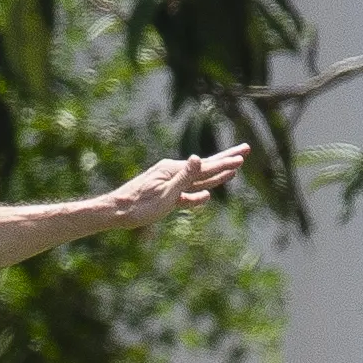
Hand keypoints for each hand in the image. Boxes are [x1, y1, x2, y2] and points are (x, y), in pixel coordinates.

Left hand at [105, 144, 250, 228]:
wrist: (116, 212)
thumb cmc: (139, 206)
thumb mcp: (165, 193)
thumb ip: (184, 177)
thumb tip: (200, 158)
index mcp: (174, 170)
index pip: (206, 167)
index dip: (226, 163)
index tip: (243, 157)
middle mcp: (173, 172)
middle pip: (205, 167)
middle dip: (226, 160)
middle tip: (245, 150)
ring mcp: (169, 183)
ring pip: (198, 179)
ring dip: (216, 175)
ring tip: (233, 168)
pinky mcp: (165, 195)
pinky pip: (187, 194)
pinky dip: (198, 194)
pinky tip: (207, 196)